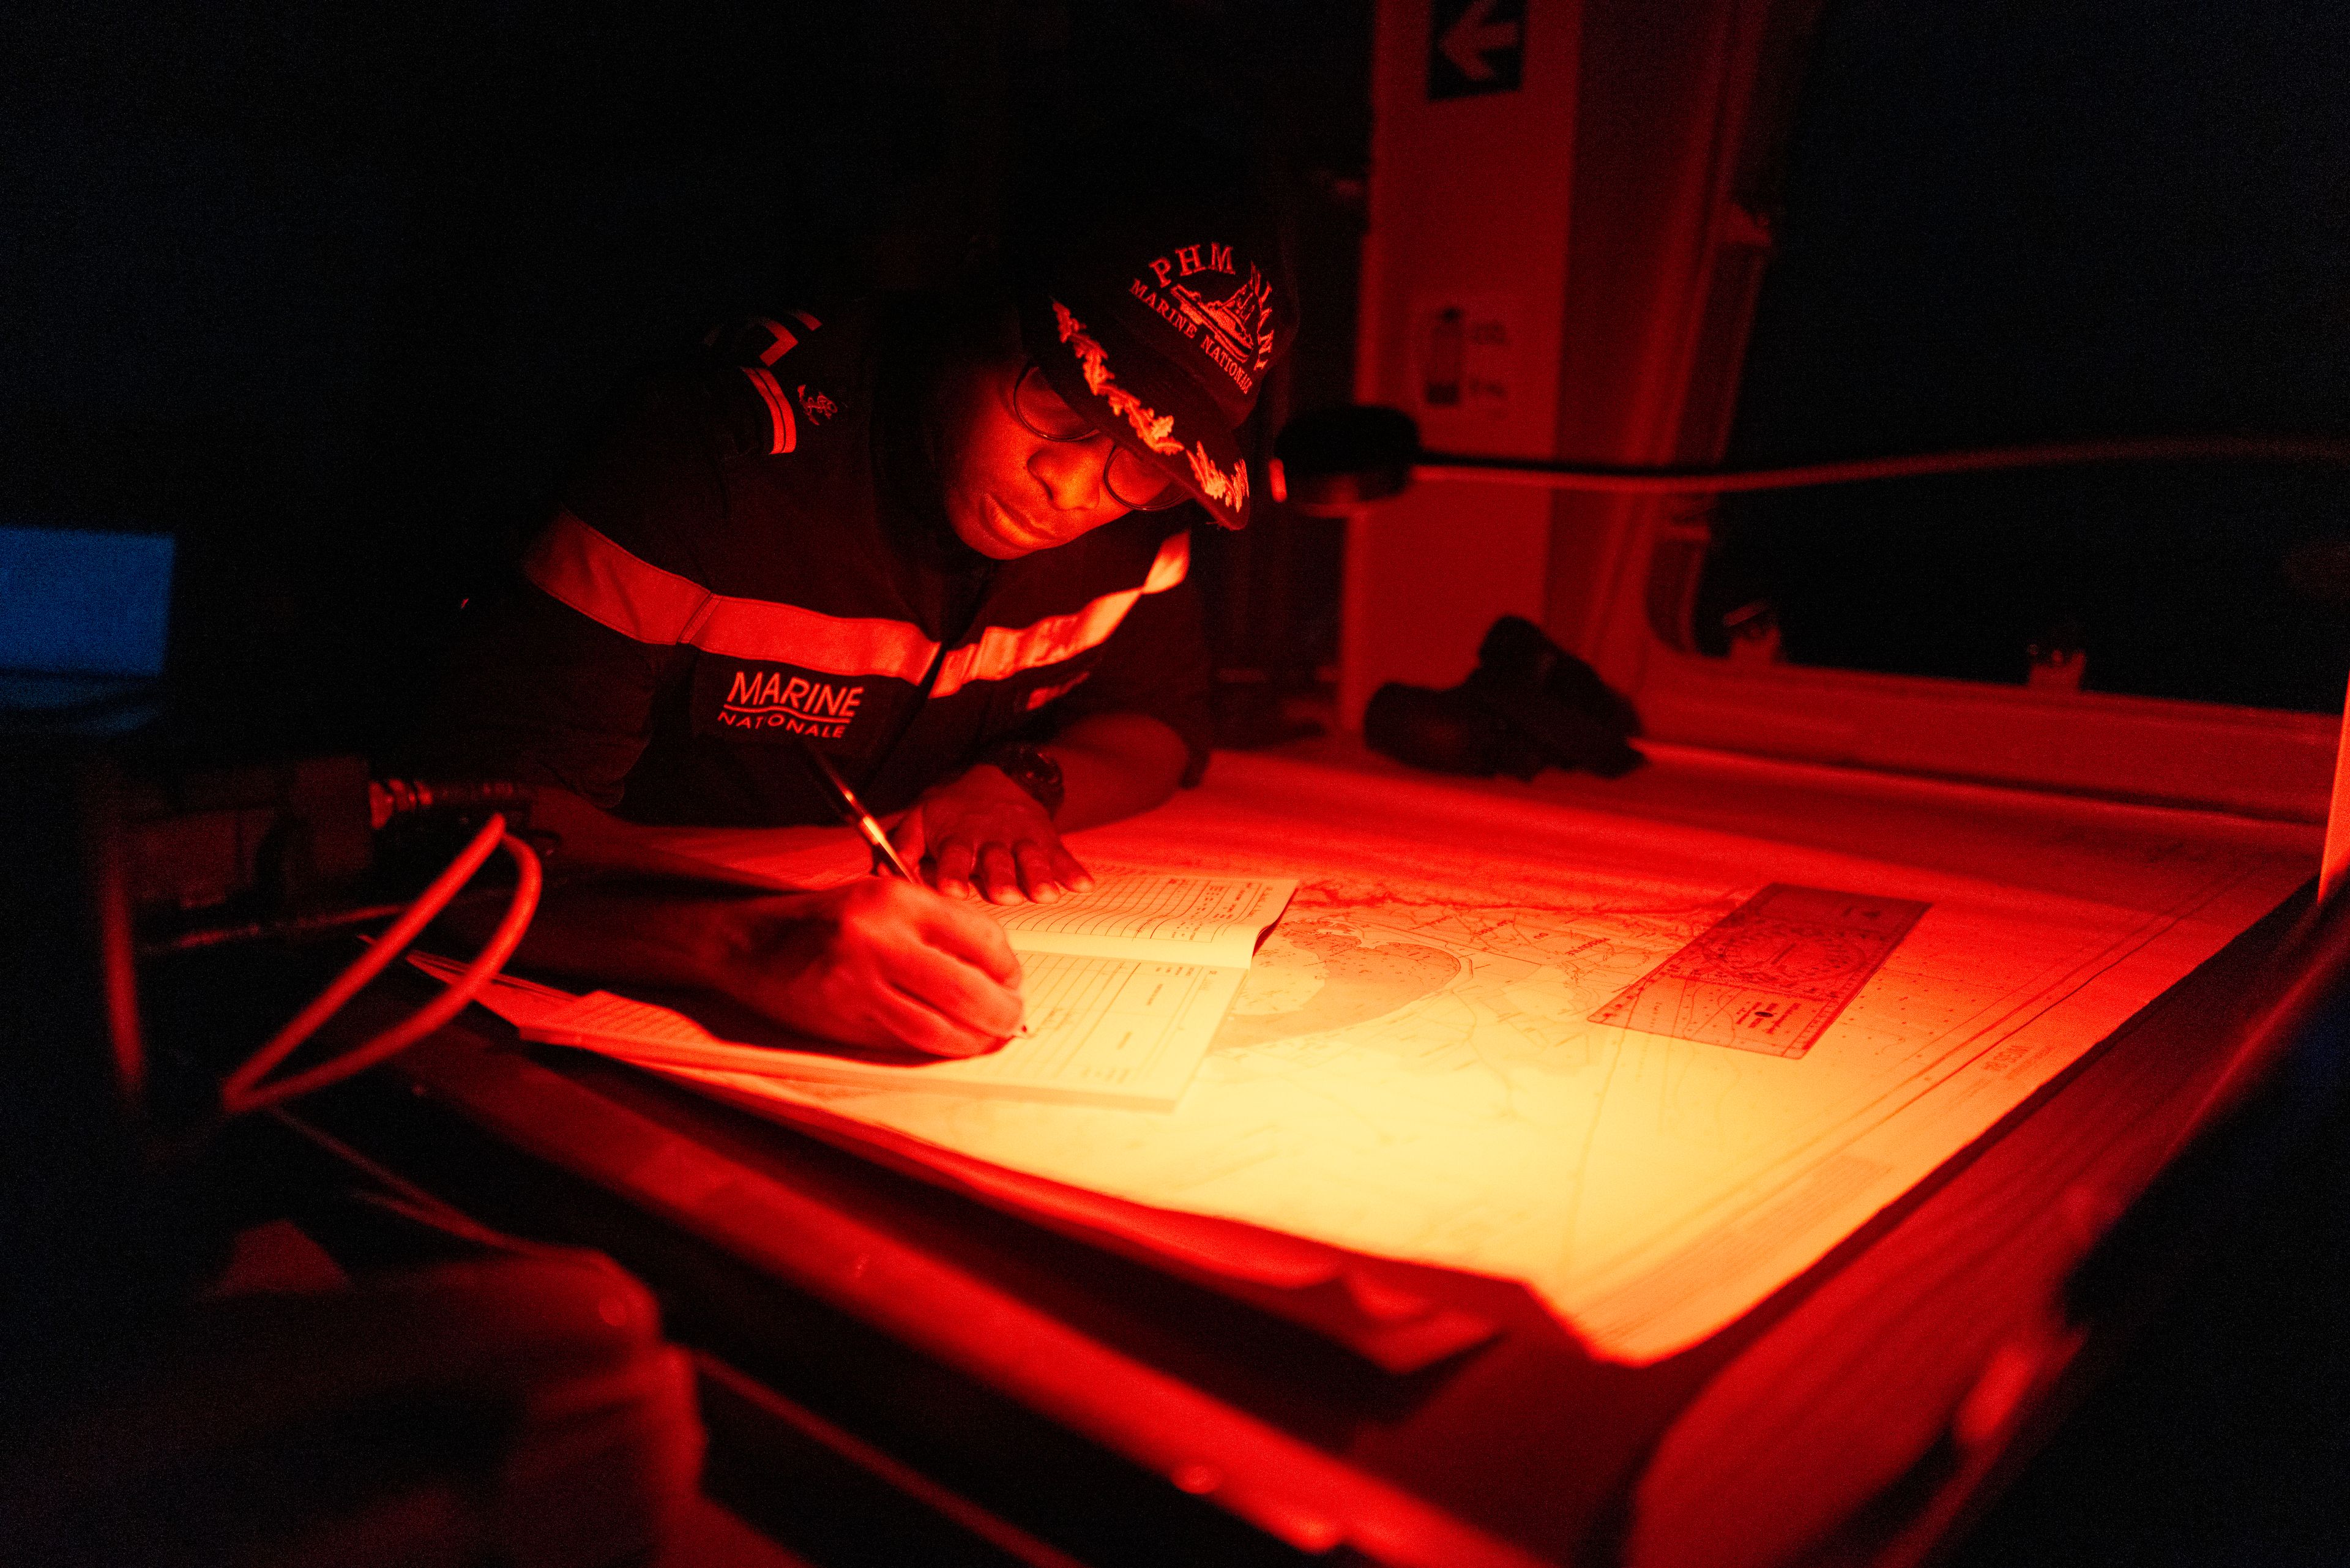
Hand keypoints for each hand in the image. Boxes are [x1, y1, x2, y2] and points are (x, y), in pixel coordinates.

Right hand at [711, 879, 1023, 1056]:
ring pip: (941, 1029)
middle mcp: (878, 939)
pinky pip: (906, 1042)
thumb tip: (997, 969)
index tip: (1013, 980)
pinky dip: (934, 1046)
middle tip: (1011, 1019)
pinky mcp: (844, 1021)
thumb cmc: (825, 920)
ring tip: (987, 1037)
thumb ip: (937, 926)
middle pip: (968, 990)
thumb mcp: (883, 898)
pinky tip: (948, 1042)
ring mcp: (859, 984)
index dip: (1008, 966)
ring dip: (974, 1040)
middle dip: (1002, 1013)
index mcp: (896, 899)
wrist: (750, 944)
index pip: (980, 937)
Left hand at [891, 764, 1094, 903]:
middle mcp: (991, 839)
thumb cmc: (955, 809)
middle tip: (1005, 895)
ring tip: (1043, 894)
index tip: (953, 889)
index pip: (955, 855)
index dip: (954, 872)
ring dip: (1038, 876)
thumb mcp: (922, 818)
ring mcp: (1022, 839)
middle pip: (997, 861)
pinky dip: (1073, 870)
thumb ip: (903, 845)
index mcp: (959, 835)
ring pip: (1030, 859)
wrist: (1001, 778)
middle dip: (1000, 877)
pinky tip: (1082, 884)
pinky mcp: (1047, 841)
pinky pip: (1062, 856)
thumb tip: (880, 870)